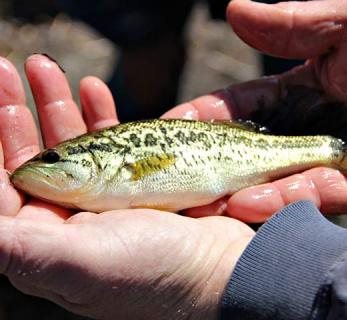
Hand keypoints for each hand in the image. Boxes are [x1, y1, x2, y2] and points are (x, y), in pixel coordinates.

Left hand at [0, 55, 253, 318]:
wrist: (220, 267)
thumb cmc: (152, 272)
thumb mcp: (77, 263)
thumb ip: (19, 245)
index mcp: (47, 240)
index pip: (6, 184)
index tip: (1, 103)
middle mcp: (71, 218)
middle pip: (36, 157)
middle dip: (21, 112)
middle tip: (11, 70)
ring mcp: (105, 198)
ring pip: (71, 143)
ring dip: (57, 104)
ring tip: (45, 68)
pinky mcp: (136, 184)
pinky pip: (111, 142)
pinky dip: (100, 114)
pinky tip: (93, 89)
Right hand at [164, 0, 346, 221]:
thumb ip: (293, 25)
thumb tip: (234, 10)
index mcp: (304, 89)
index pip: (242, 106)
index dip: (206, 115)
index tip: (171, 126)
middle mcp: (311, 128)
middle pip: (252, 147)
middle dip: (212, 159)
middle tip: (172, 170)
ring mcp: (335, 159)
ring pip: (278, 178)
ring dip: (239, 187)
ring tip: (201, 196)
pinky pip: (318, 194)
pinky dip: (283, 198)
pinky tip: (248, 201)